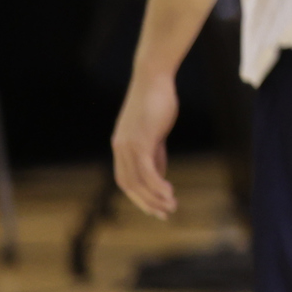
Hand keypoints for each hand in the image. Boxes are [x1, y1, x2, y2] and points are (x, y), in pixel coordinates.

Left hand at [111, 70, 180, 219]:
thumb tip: (159, 174)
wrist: (153, 77)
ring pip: (137, 181)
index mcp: (122, 147)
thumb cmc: (157, 100)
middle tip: (164, 214)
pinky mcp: (140, 141)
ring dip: (154, 197)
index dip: (140, 197)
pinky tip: (169, 191)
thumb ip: (155, 152)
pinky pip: (146, 170)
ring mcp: (128, 145)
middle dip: (146, 203)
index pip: (127, 180)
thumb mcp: (155, 131)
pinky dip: (157, 184)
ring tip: (171, 206)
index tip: (157, 208)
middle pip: (128, 185)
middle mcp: (120, 149)